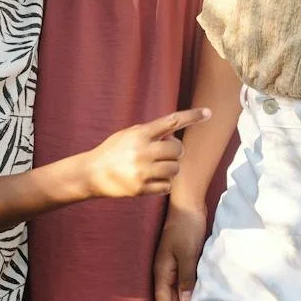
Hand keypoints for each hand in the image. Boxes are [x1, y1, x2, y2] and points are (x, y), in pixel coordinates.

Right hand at [84, 108, 209, 198]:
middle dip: (175, 151)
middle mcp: (143, 151)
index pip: (172, 121)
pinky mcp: (141, 188)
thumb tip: (174, 134)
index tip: (209, 112)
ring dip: (171, 168)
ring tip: (157, 167)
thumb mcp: (129, 134)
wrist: (92, 173)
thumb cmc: (113, 150)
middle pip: (178, 149)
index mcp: (140, 134)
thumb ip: (150, 132)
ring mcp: (142, 171)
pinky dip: (164, 183)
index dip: (192, 116)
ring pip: (175, 169)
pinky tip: (152, 179)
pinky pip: (167, 185)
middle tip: (164, 153)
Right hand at [152, 203, 208, 300]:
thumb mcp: (187, 252)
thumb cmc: (186, 226)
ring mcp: (171, 267)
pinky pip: (182, 286)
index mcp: (161, 271)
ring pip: (175, 296)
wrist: (188, 203)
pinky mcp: (180, 262)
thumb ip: (186, 277)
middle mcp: (164, 272)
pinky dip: (187, 298)